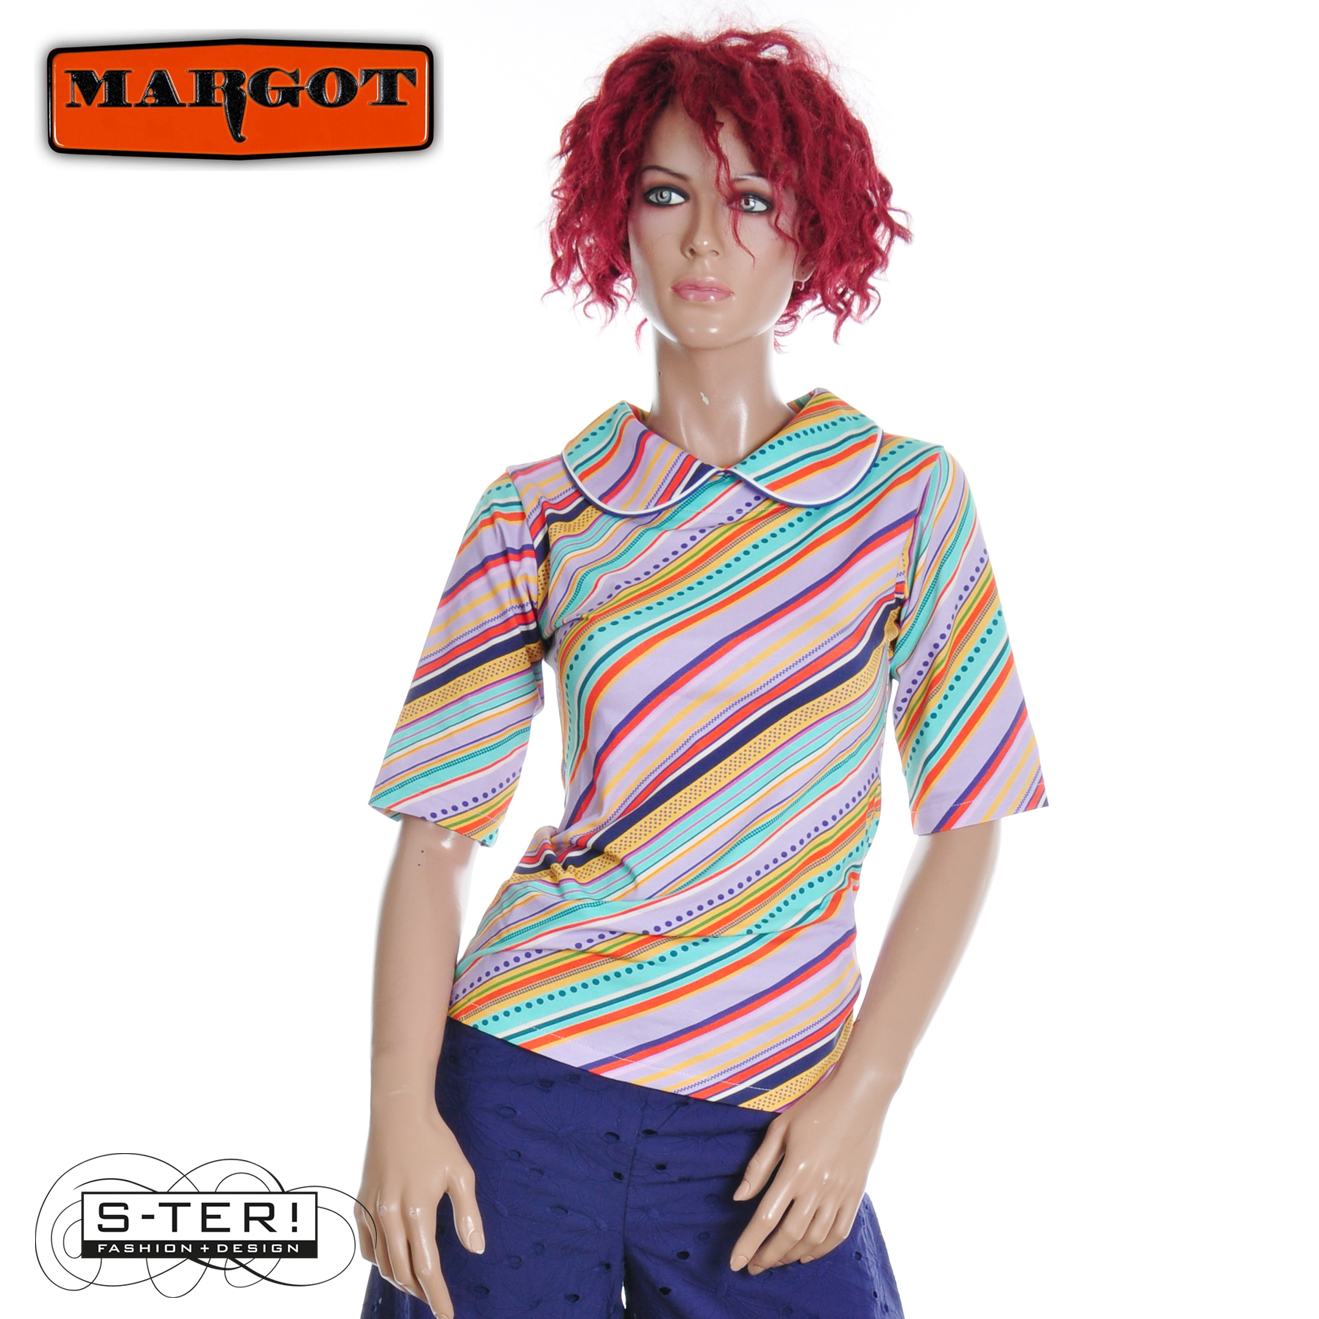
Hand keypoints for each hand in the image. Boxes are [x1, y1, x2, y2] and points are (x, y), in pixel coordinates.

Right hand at [355, 1094, 485, 1318]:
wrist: (398, 1113)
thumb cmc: (434, 1140)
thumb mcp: (461, 1173)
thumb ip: (468, 1214)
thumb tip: (476, 1250)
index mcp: (418, 1211)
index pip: (427, 1269)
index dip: (438, 1298)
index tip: (447, 1316)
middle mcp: (390, 1216)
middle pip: (403, 1272)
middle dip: (421, 1292)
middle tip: (437, 1300)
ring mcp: (372, 1211)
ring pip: (383, 1264)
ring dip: (401, 1279)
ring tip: (420, 1283)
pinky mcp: (360, 1204)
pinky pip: (368, 1247)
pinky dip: (381, 1261)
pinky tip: (395, 1260)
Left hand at [727, 1068, 887, 1273]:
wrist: (861, 1096)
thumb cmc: (815, 1107)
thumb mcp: (780, 1129)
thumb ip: (759, 1166)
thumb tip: (739, 1198)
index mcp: (795, 1170)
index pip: (766, 1218)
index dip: (748, 1243)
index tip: (735, 1262)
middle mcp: (818, 1187)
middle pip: (789, 1235)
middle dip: (768, 1256)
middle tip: (753, 1266)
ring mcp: (840, 1193)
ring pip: (813, 1239)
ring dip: (791, 1256)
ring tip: (774, 1260)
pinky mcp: (856, 1194)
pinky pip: (839, 1233)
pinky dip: (821, 1249)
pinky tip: (806, 1253)